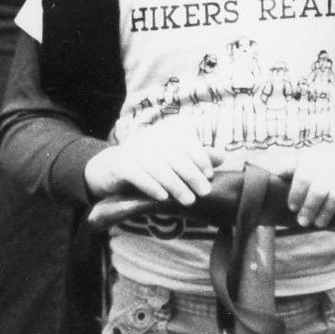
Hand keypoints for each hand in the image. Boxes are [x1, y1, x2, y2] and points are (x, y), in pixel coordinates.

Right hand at [82, 116, 219, 205]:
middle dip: (191, 174)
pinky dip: (151, 186)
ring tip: (188, 200)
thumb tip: (222, 157)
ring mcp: (133, 151)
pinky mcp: (120, 165)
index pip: (185, 141)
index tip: (209, 174)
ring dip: (175, 184)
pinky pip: (137, 175)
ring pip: (157, 167)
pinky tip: (163, 197)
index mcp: (164, 133)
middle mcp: (148, 139)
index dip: (200, 157)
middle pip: (173, 155)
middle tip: (204, 192)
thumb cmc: (150, 164)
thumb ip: (196, 157)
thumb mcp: (173, 159)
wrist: (112, 168)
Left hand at [284, 147, 334, 228]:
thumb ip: (291, 166)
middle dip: (309, 207)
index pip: (304, 174)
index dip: (296, 193)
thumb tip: (273, 172)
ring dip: (326, 212)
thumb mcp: (310, 161)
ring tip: (318, 223)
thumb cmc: (328, 168)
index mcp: (318, 155)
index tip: (292, 207)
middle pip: (319, 189)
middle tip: (303, 222)